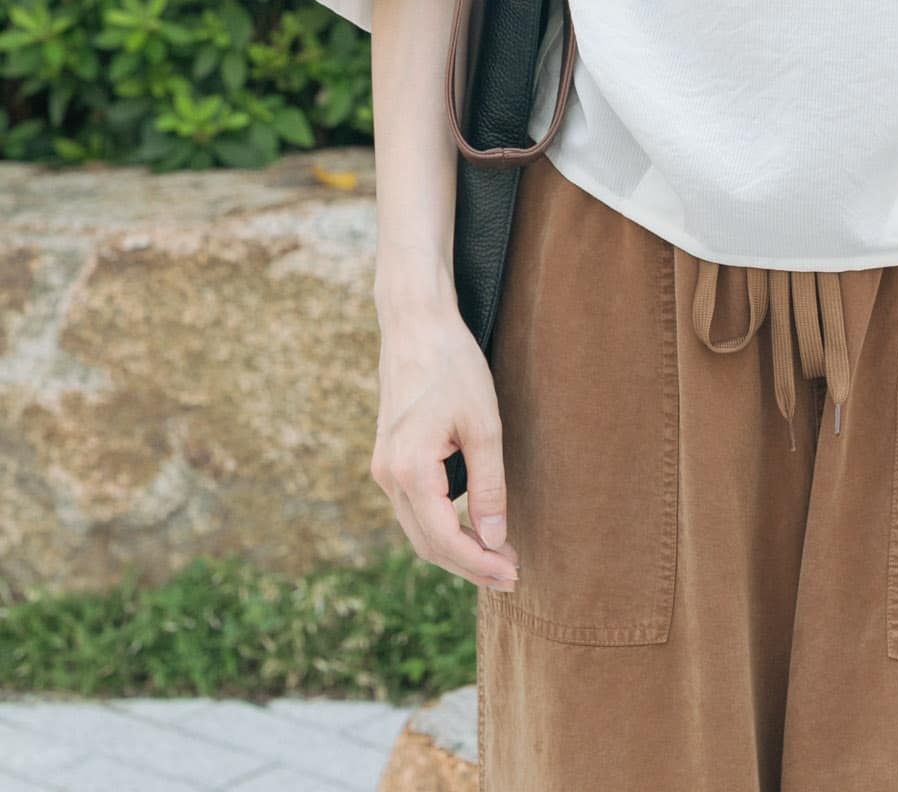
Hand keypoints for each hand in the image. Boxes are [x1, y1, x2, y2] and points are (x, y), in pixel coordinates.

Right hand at [369, 302, 520, 591]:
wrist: (415, 324)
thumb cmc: (454, 366)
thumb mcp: (484, 425)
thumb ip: (489, 486)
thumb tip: (494, 540)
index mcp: (409, 471)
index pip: (445, 540)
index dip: (479, 565)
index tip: (514, 575)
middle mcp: (387, 476)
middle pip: (427, 544)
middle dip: (469, 565)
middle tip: (513, 574)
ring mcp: (383, 468)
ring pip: (418, 530)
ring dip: (456, 549)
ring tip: (498, 557)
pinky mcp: (388, 458)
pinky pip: (413, 509)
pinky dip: (441, 527)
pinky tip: (470, 528)